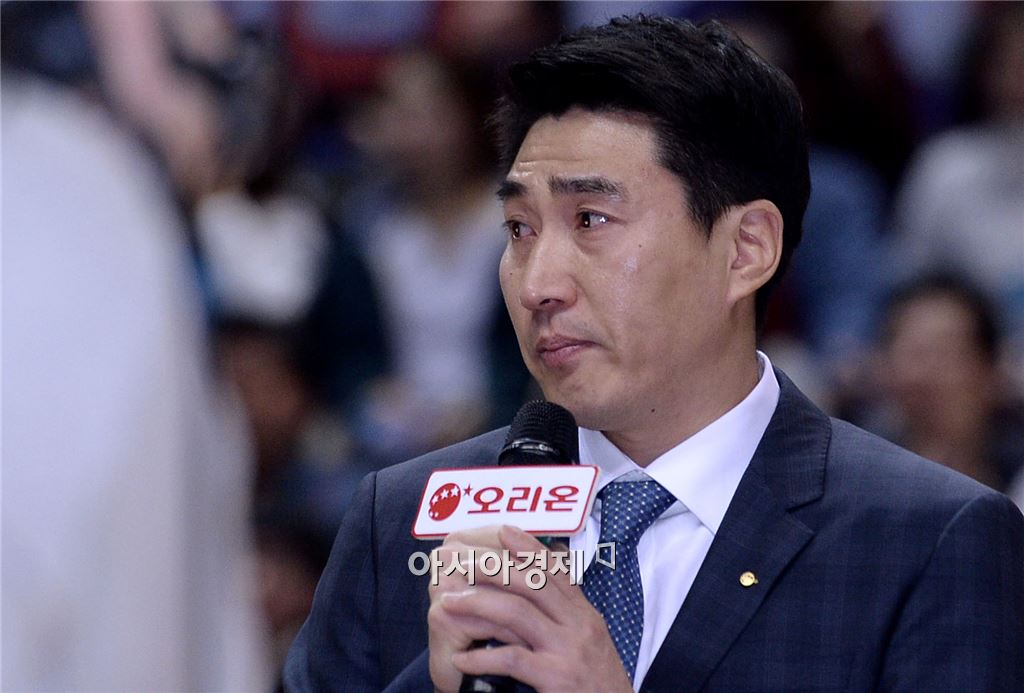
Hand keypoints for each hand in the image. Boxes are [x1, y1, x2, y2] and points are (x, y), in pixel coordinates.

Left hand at [427, 525, 632, 692]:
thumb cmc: (598, 685)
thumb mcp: (590, 643)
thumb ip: (567, 618)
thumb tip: (537, 593)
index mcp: (585, 615)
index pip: (556, 571)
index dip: (529, 548)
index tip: (503, 530)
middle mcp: (579, 626)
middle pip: (532, 583)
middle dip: (492, 568)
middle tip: (461, 561)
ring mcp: (569, 650)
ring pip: (517, 613)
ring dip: (477, 604)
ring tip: (448, 602)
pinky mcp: (558, 678)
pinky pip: (512, 659)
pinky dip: (482, 658)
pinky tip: (461, 660)